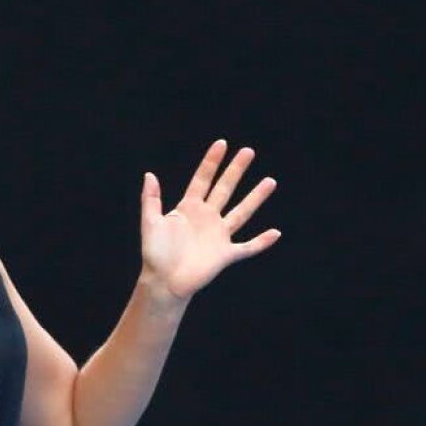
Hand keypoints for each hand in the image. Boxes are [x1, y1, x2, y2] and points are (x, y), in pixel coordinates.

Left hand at [140, 139, 279, 300]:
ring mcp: (218, 235)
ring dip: (255, 197)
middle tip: (248, 152)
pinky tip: (276, 233)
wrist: (163, 281)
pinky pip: (247, 247)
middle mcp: (207, 218)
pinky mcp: (225, 254)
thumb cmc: (155, 254)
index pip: (203, 179)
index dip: (212, 162)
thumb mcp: (150, 223)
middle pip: (224, 189)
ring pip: (241, 212)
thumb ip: (151, 199)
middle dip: (236, 170)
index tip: (222, 143)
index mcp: (189, 208)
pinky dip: (261, 242)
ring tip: (270, 181)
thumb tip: (149, 174)